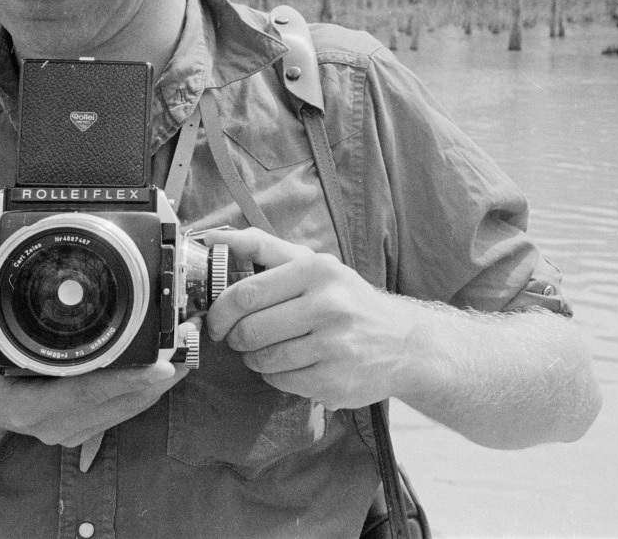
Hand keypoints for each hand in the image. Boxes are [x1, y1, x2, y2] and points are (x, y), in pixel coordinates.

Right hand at [0, 317, 187, 447]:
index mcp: (29, 407)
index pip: (85, 394)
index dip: (124, 379)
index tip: (159, 364)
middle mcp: (54, 424)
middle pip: (117, 403)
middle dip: (156, 377)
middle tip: (187, 346)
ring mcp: (70, 427)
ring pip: (126, 407)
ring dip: (159, 383)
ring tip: (187, 351)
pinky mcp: (82, 423)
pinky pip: (123, 408)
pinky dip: (147, 388)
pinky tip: (168, 366)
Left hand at [204, 228, 412, 409]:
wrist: (403, 342)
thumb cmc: (346, 299)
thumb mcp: (314, 264)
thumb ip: (264, 247)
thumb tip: (213, 236)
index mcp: (318, 270)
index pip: (247, 293)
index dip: (220, 311)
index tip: (216, 319)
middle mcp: (329, 305)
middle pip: (250, 330)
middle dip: (234, 337)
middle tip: (237, 337)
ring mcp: (333, 346)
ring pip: (262, 359)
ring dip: (253, 358)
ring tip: (267, 349)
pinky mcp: (334, 381)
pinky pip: (279, 381)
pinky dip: (275, 375)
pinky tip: (292, 365)